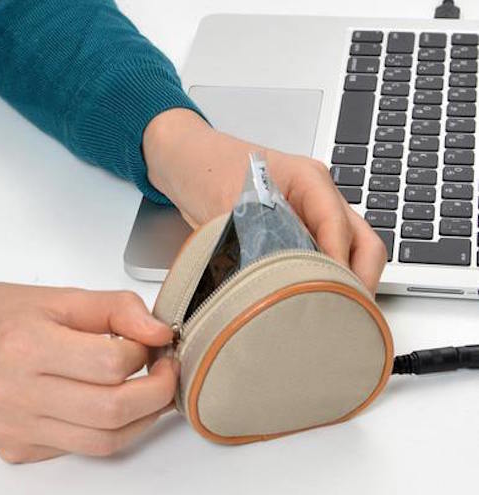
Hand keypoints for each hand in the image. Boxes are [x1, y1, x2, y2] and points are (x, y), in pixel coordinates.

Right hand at [0, 281, 176, 462]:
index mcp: (26, 345)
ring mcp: (15, 427)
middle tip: (166, 372)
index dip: (144, 353)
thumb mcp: (62, 296)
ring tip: (147, 390)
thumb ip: (117, 309)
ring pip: (103, 441)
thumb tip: (160, 333)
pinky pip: (80, 449)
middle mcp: (15, 392)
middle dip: (157, 393)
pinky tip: (110, 405)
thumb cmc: (6, 315)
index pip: (110, 364)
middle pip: (112, 410)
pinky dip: (108, 430)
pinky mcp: (17, 449)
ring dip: (141, 418)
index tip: (152, 343)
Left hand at [143, 108, 386, 292]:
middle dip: (358, 280)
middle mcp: (318, 197)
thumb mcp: (227, 204)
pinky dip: (324, 280)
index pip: (338, 227)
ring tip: (330, 312)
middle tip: (343, 314)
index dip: (338, 266)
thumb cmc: (206, 169)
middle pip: (362, 242)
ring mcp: (312, 215)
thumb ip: (257, 239)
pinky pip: (324, 258)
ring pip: (350, 252)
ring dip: (344, 282)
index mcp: (308, 179)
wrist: (186, 162)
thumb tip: (277, 278)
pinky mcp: (298, 232)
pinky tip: (311, 300)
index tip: (330, 295)